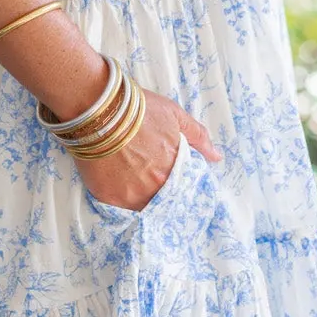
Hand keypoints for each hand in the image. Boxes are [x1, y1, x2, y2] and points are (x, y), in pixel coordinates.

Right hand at [75, 88, 220, 211]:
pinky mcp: (108, 197)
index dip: (178, 187)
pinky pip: (119, 208)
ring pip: (142, 206)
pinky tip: (117, 186)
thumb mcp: (175, 115)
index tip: (172, 183)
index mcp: (174, 170)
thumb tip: (216, 157)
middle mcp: (155, 187)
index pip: (183, 190)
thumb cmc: (139, 109)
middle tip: (149, 182)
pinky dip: (121, 199)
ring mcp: (130, 195)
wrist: (100, 109)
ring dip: (141, 198)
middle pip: (162, 200)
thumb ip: (198, 137)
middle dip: (160, 194)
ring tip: (133, 184)